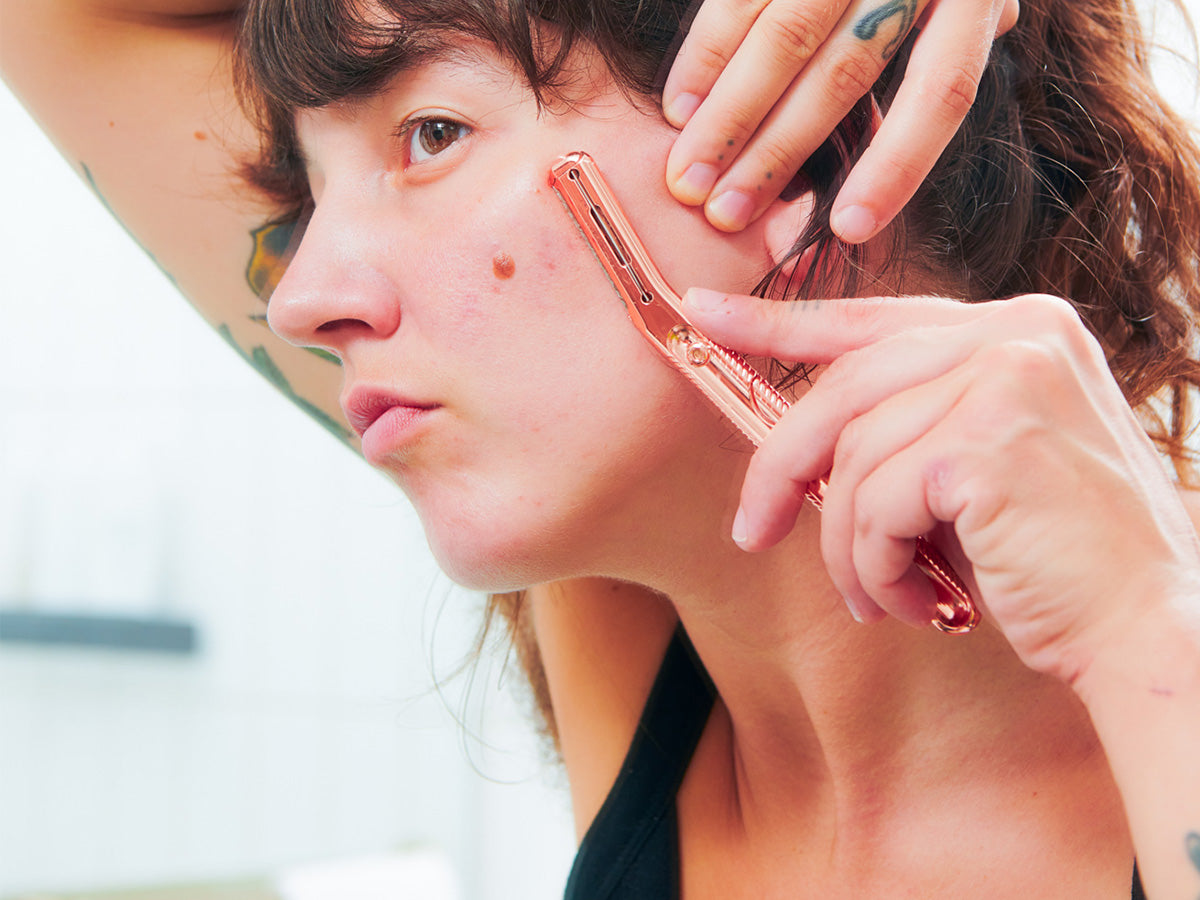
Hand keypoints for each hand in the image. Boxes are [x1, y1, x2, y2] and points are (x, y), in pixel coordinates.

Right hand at [662, 0, 1018, 237]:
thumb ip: (960, 35)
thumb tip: (950, 87)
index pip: (941, 91)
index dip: (896, 167)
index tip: (848, 229)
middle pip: (844, 74)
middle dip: (777, 152)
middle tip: (725, 214)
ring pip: (785, 39)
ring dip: (728, 118)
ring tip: (688, 178)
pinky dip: (705, 56)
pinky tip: (679, 107)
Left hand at [682, 288, 1199, 683]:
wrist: (1148, 630)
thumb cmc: (1055, 561)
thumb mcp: (976, 469)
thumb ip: (907, 430)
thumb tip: (801, 447)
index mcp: (1015, 328)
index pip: (869, 318)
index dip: (775, 321)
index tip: (702, 312)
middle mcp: (1016, 332)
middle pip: (843, 388)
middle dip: (781, 467)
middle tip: (750, 531)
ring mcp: (1005, 376)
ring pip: (852, 458)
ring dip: (846, 547)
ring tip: (880, 596)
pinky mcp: (986, 440)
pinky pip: (872, 506)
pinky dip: (874, 569)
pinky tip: (917, 602)